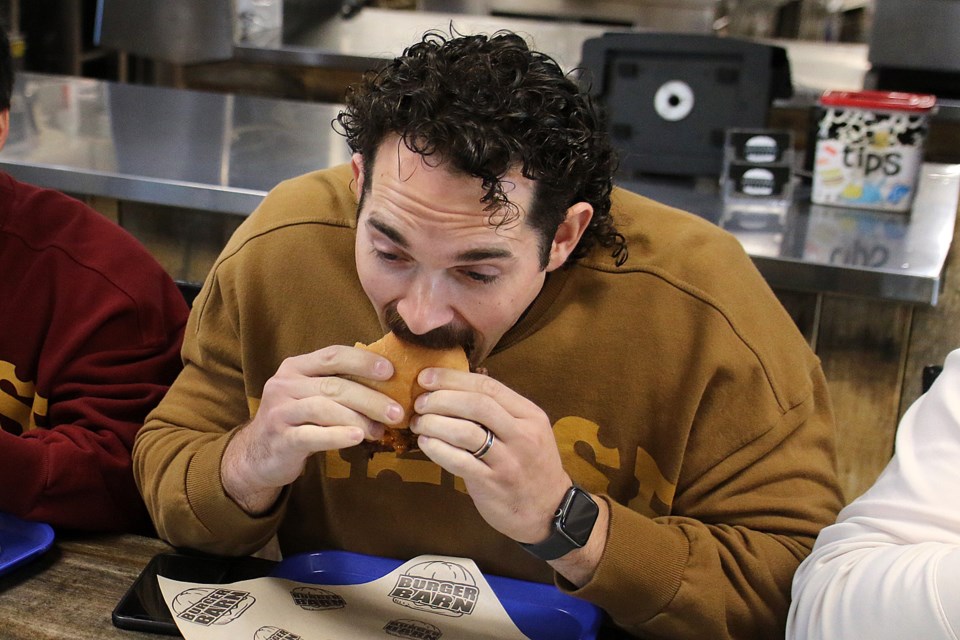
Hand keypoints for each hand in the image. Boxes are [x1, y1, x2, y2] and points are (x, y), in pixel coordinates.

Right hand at [221, 345, 403, 513]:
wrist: (258, 454)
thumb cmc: (297, 421)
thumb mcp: (312, 396)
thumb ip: (339, 386)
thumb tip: (389, 387)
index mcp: (295, 367)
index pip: (333, 355)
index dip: (363, 361)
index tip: (390, 371)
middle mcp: (284, 384)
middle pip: (334, 385)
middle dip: (370, 398)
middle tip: (397, 412)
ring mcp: (280, 411)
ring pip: (324, 408)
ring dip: (358, 418)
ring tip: (380, 430)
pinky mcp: (280, 439)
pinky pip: (312, 435)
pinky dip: (337, 436)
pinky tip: (357, 438)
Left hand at [409, 367, 572, 545]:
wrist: (549, 510)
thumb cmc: (532, 466)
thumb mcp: (529, 430)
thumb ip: (500, 410)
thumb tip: (458, 385)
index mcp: (530, 415)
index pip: (488, 387)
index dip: (453, 379)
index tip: (426, 377)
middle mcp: (521, 435)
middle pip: (476, 405)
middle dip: (441, 399)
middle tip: (419, 402)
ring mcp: (508, 461)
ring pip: (465, 432)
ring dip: (434, 423)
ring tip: (419, 423)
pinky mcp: (492, 484)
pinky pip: (459, 461)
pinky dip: (437, 449)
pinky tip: (425, 443)